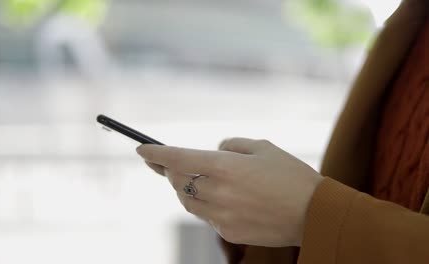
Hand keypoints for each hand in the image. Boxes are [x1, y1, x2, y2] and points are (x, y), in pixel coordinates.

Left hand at [136, 138, 323, 246]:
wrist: (314, 213)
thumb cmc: (291, 175)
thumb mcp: (262, 147)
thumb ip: (230, 146)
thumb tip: (212, 151)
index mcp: (224, 167)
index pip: (177, 158)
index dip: (155, 153)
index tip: (141, 148)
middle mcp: (217, 192)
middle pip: (177, 181)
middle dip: (168, 170)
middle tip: (164, 162)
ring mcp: (221, 216)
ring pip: (186, 201)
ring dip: (183, 188)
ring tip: (189, 177)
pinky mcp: (228, 231)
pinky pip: (205, 216)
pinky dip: (202, 203)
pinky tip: (216, 196)